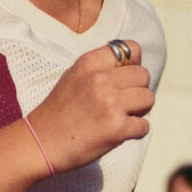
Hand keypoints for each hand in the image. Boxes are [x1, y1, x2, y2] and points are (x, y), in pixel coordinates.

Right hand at [27, 40, 152, 174]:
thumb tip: (134, 64)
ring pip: (149, 98)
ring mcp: (111, 104)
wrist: (42, 142)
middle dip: (138, 89)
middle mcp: (102, 79)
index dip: (133, 65)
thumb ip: (101, 67)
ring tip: (122, 117)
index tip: (124, 79)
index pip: (131, 48)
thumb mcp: (74, 75)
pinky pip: (144, 125)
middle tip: (123, 103)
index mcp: (90, 63)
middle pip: (143, 75)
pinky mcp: (117, 128)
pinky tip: (119, 133)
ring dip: (140, 110)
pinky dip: (136, 131)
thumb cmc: (59, 111)